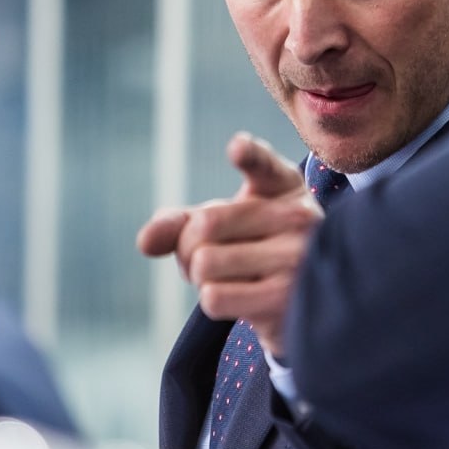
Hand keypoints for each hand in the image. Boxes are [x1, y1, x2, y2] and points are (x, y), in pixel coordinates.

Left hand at [135, 132, 321, 354]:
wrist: (303, 293)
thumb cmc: (253, 246)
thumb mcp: (222, 222)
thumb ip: (179, 222)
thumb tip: (144, 242)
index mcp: (283, 184)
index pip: (264, 164)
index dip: (249, 154)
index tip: (237, 147)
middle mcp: (297, 217)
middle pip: (203, 226)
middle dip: (187, 247)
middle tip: (208, 256)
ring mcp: (295, 259)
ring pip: (204, 264)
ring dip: (199, 277)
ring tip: (226, 276)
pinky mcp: (284, 299)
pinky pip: (213, 297)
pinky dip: (212, 301)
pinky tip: (239, 297)